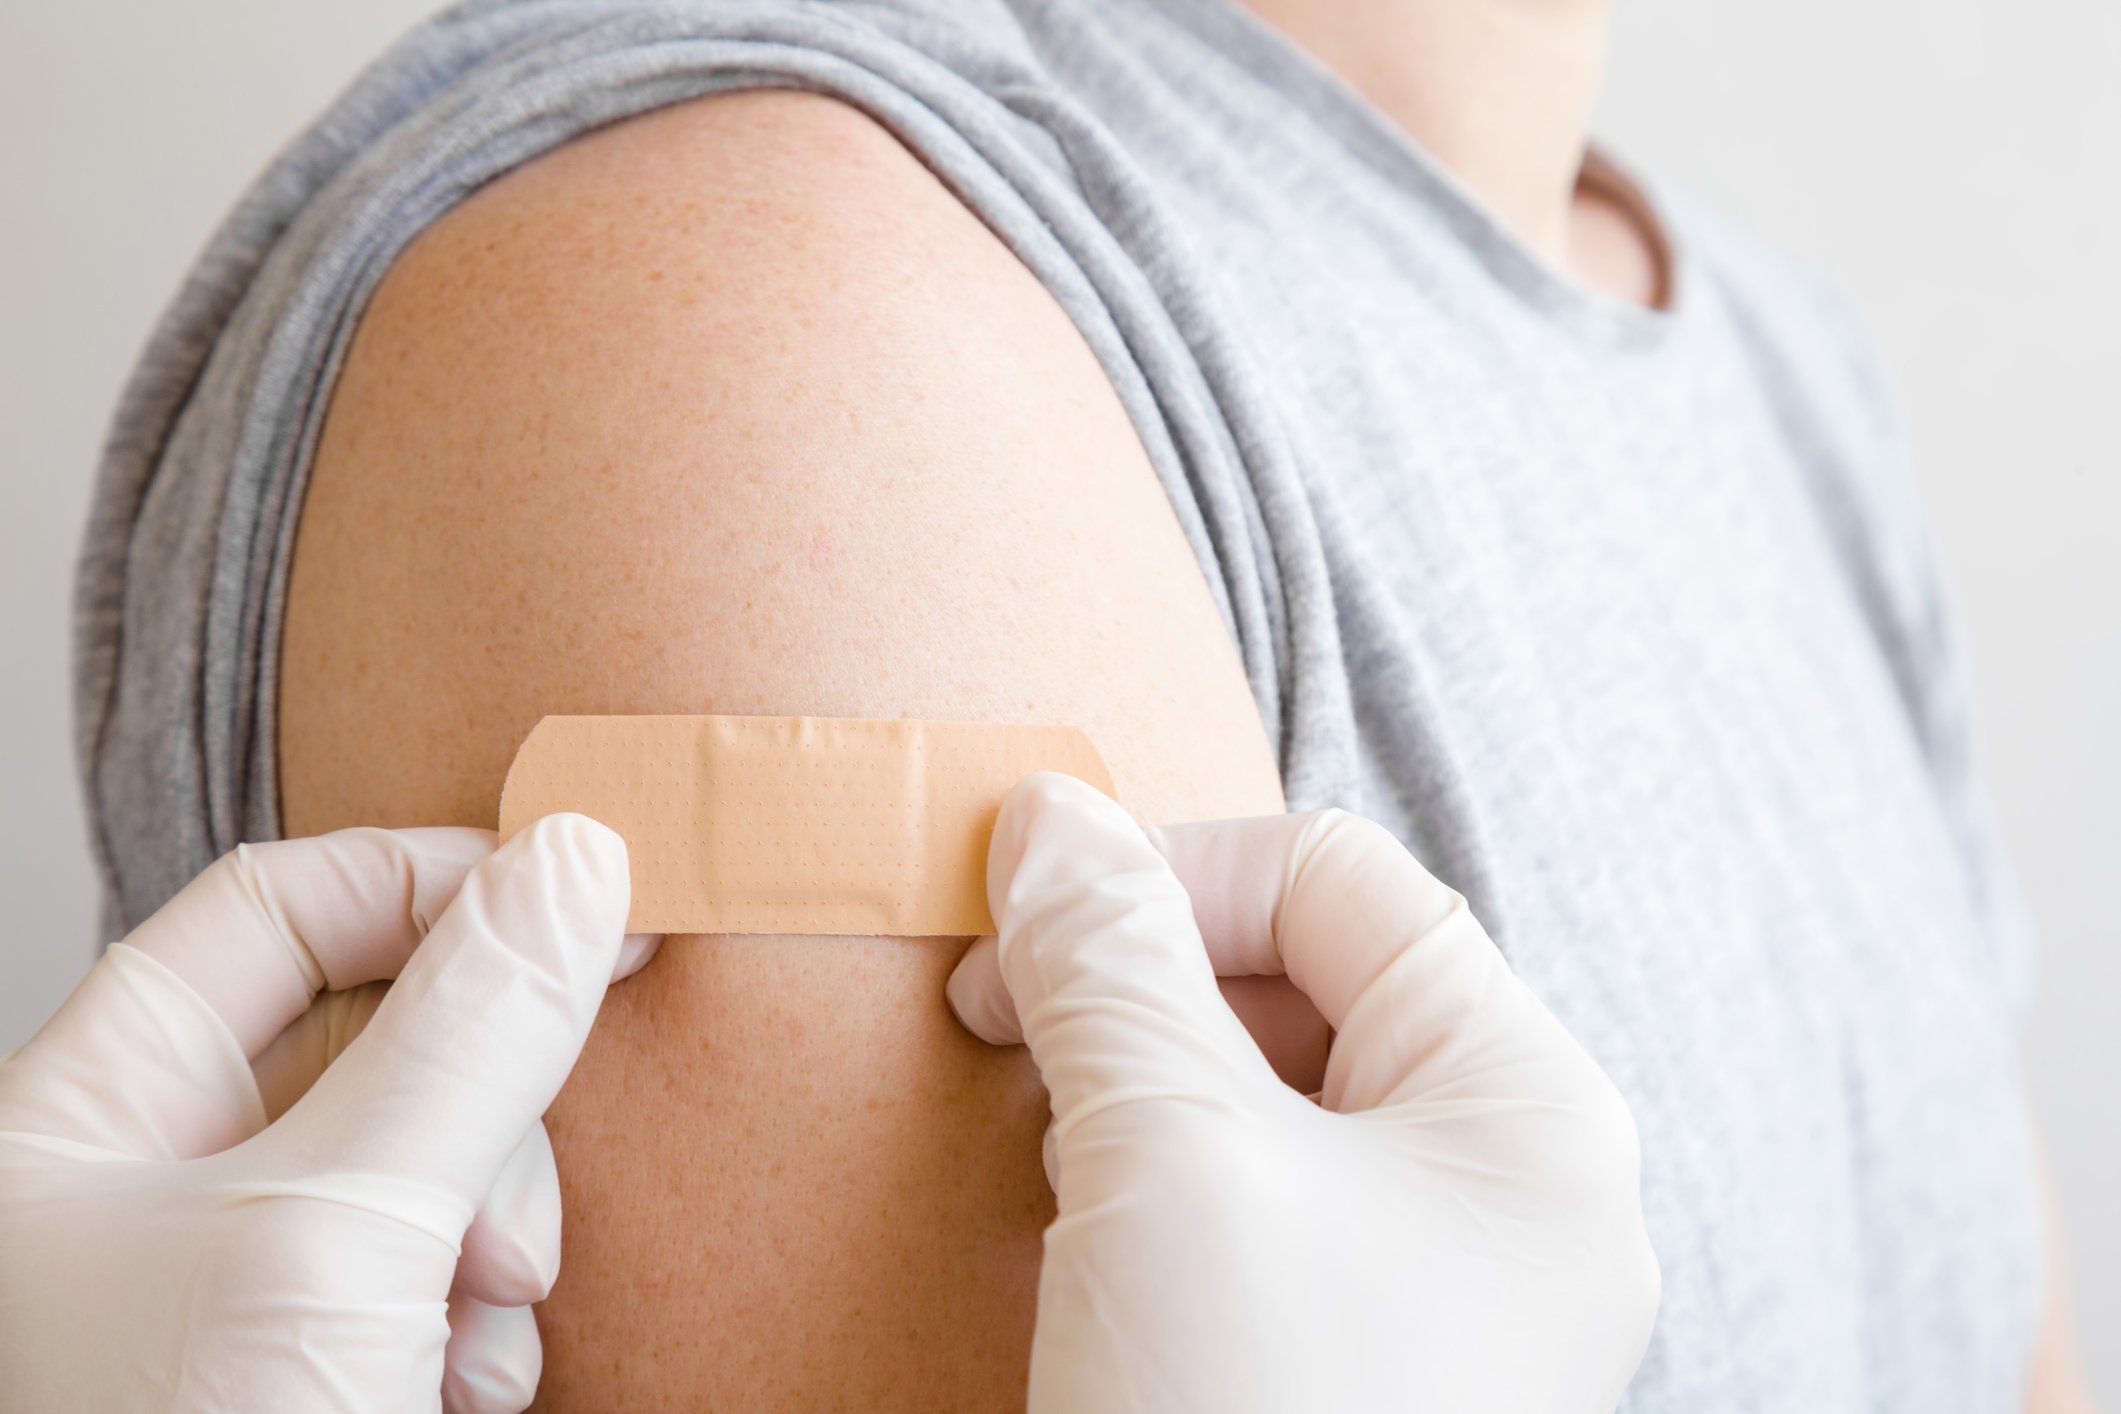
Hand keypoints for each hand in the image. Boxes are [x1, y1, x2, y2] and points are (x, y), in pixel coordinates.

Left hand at [0, 814, 649, 1413]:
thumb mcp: (334, 1231)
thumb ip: (464, 1034)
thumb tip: (575, 862)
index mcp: (84, 1110)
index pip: (276, 908)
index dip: (434, 882)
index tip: (587, 896)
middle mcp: (154, 1182)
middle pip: (378, 1037)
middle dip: (484, 1115)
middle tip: (513, 1211)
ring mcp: (240, 1280)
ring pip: (430, 1163)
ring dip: (495, 1234)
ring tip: (478, 1333)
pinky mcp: (315, 1360)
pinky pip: (438, 1272)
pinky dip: (481, 1317)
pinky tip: (466, 1383)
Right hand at [947, 774, 1658, 1413]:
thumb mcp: (1170, 1160)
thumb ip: (1109, 963)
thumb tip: (1050, 817)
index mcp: (1525, 1106)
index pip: (1340, 883)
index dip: (1170, 871)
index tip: (1014, 930)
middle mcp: (1506, 1187)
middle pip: (1310, 980)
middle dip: (1141, 981)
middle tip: (1001, 1026)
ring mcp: (1438, 1285)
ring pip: (1271, 1094)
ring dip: (1134, 1078)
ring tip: (1034, 1127)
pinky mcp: (1355, 1357)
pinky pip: (1255, 1205)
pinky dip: (1151, 1179)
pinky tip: (1071, 1226)